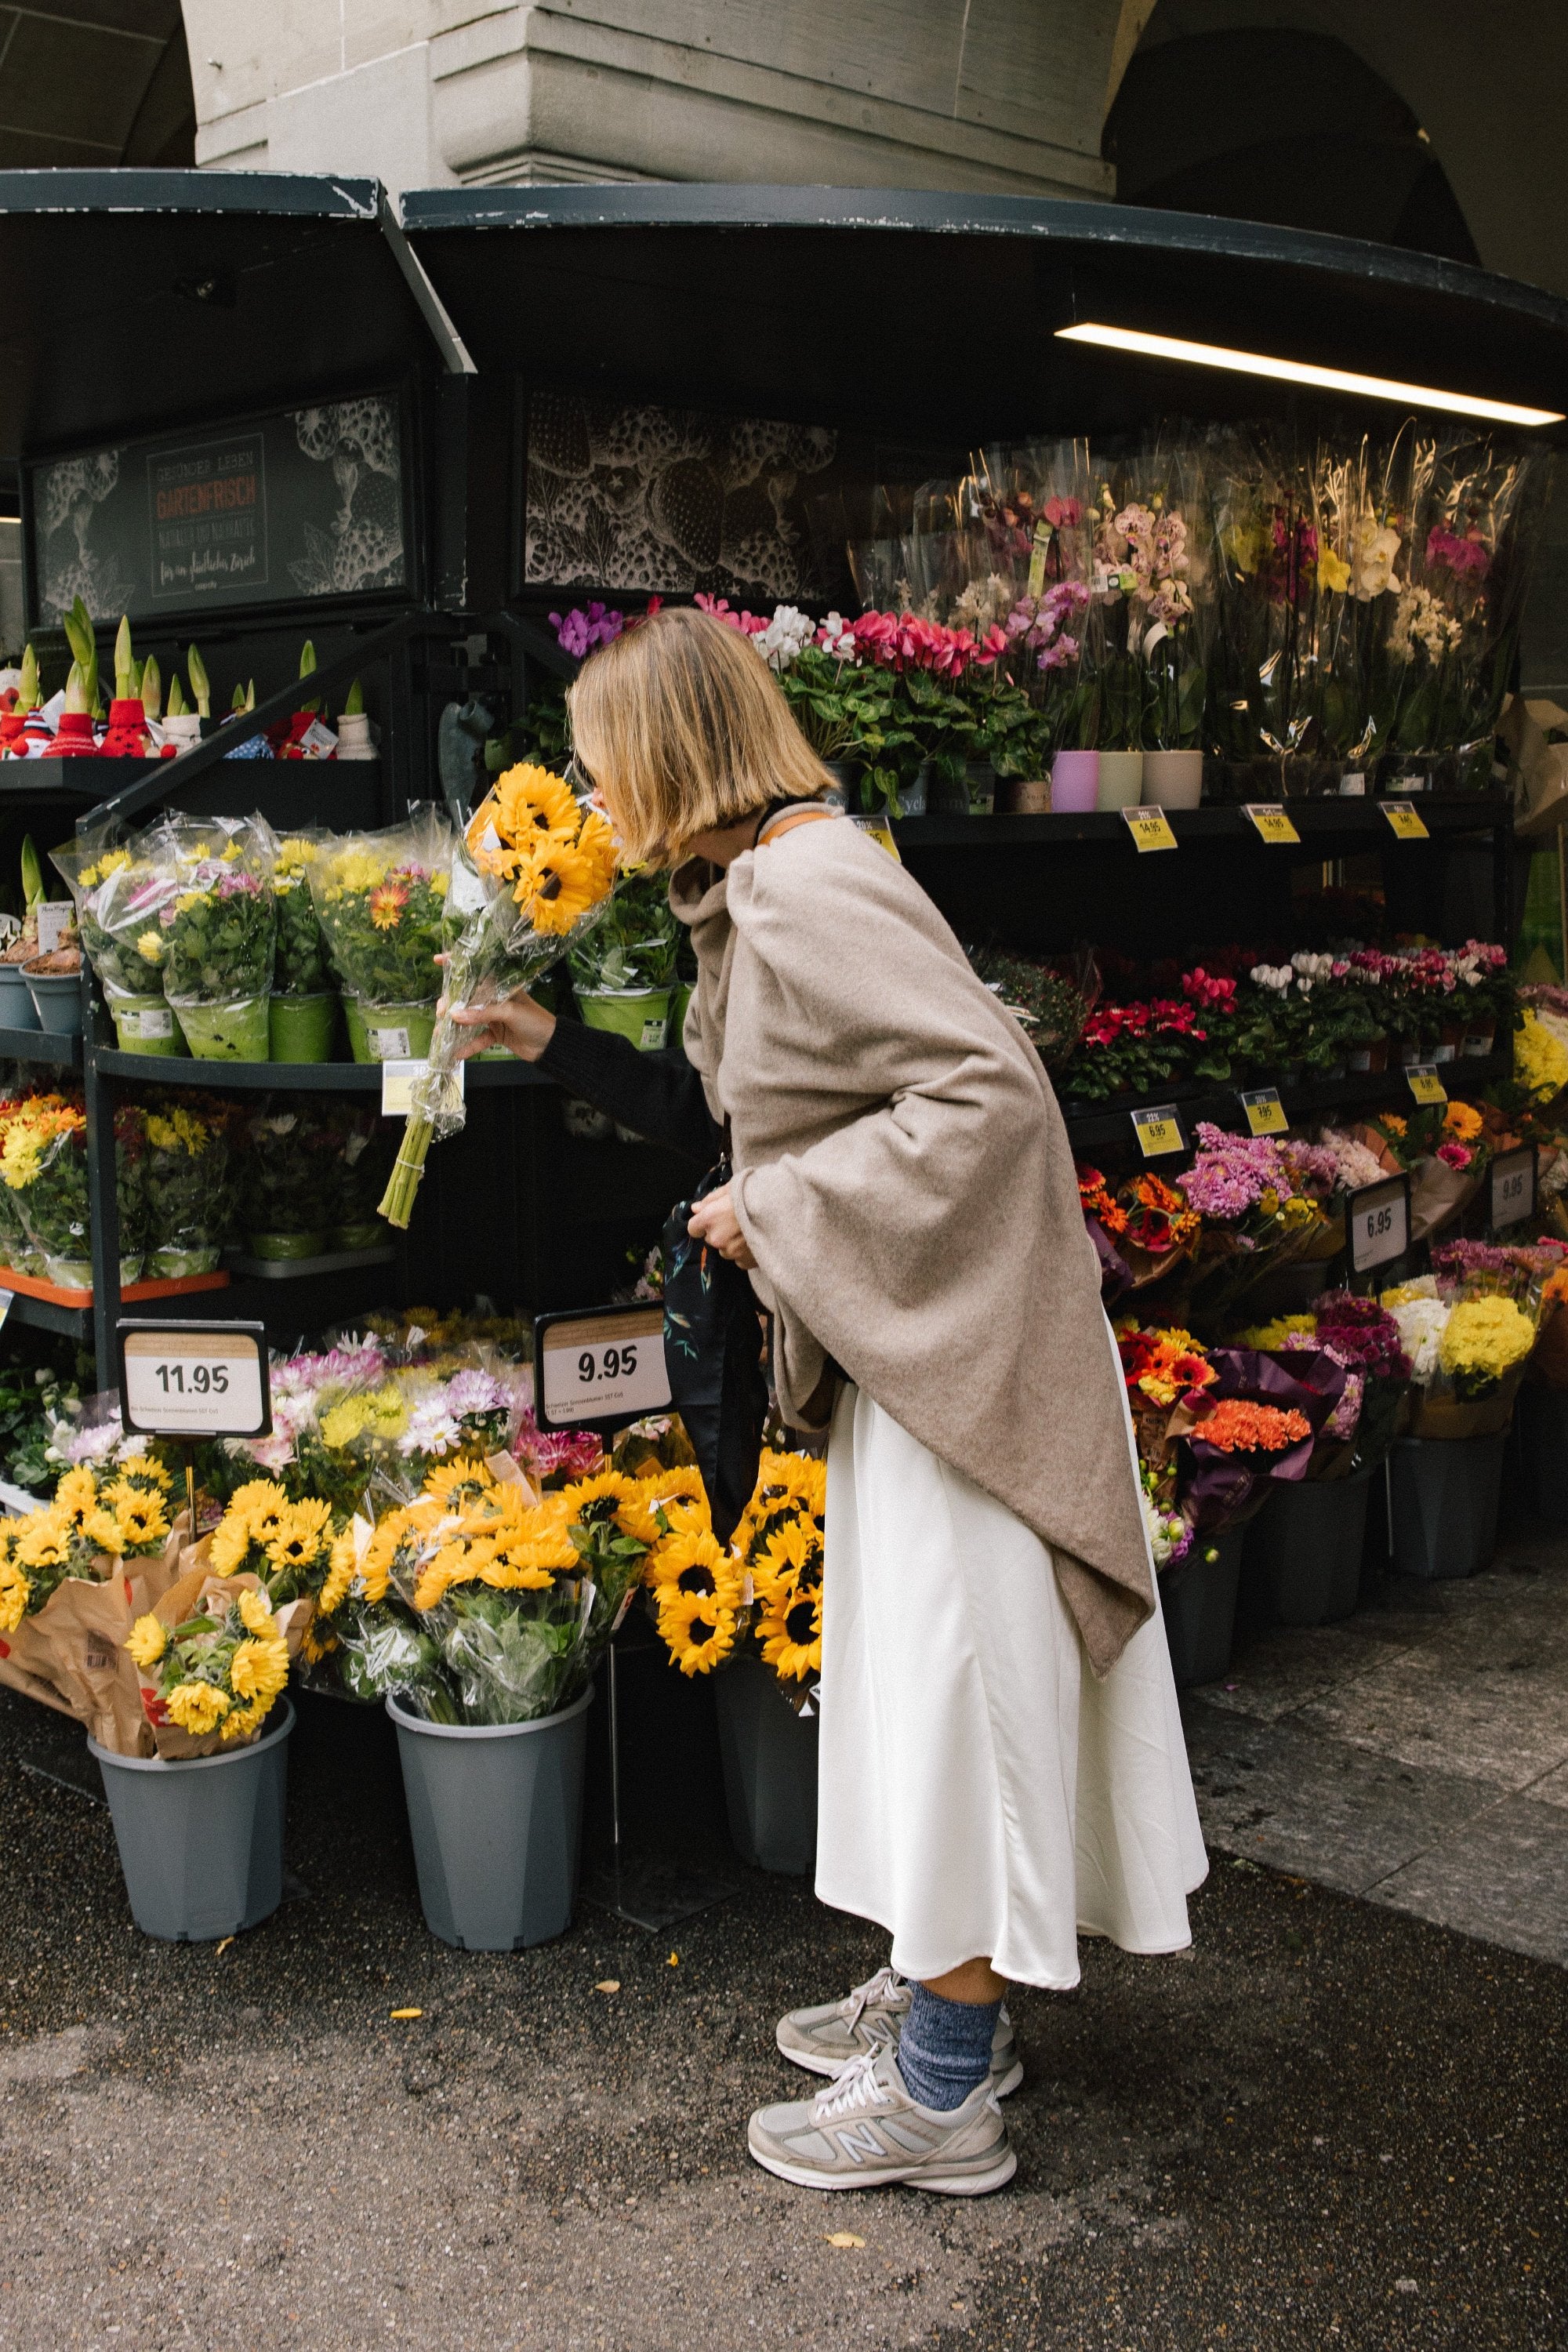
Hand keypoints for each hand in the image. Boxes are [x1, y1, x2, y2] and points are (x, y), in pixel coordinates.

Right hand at [439, 959, 556, 1063]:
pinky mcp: (495, 1034)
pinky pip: (478, 1039)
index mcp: (500, 986)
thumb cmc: (535, 1020)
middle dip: (451, 1004)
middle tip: (441, 1013)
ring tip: (440, 1032)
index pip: (477, 972)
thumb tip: (455, 1016)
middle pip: (467, 998)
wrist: (551, 1045)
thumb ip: (483, 1013)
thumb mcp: (510, 1011)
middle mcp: (494, 999)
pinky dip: (468, 1046)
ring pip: (469, 1019)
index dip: (458, 965)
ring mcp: (494, 1017)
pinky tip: (457, 1053)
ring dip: (455, 1026)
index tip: (438, 960)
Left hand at [687, 1183, 755, 1268]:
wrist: (783, 1209)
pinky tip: (755, 1240)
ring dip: (732, 1243)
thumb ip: (711, 1200)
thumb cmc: (756, 1193)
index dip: (702, 1223)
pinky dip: (744, 1252)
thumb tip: (695, 1209)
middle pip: (711, 1239)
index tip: (714, 1218)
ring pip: (725, 1250)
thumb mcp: (732, 1188)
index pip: (693, 1228)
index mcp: (710, 1219)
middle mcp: (717, 1239)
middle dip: (720, 1231)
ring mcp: (732, 1252)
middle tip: (736, 1221)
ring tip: (748, 1230)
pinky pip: (739, 1259)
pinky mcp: (745, 1262)